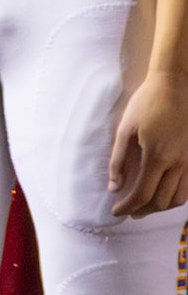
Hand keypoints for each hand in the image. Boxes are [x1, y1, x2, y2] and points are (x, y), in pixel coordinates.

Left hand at [109, 68, 187, 215]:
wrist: (176, 82)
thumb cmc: (147, 102)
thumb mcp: (125, 128)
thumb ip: (118, 160)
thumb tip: (114, 187)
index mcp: (157, 156)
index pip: (142, 194)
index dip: (127, 207)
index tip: (116, 211)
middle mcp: (178, 162)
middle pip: (161, 201)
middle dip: (142, 211)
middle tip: (128, 211)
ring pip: (179, 198)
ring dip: (161, 207)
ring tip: (145, 206)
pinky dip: (175, 196)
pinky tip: (162, 192)